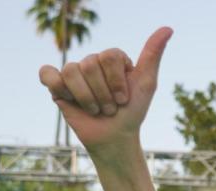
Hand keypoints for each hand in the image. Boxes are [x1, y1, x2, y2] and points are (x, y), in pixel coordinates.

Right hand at [39, 27, 172, 154]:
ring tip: (95, 110)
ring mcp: (74, 73)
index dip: (116, 81)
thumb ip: (153, 55)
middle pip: (89, 64)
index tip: (124, 99)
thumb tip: (168, 28)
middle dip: (102, 93)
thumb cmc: (132, 112)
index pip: (109, 56)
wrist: (113, 138)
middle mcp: (92, 62)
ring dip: (86, 97)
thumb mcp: (146, 84)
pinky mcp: (57, 86)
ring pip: (71, 71)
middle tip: (110, 108)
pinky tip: (68, 99)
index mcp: (112, 58)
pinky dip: (58, 87)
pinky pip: (47, 74)